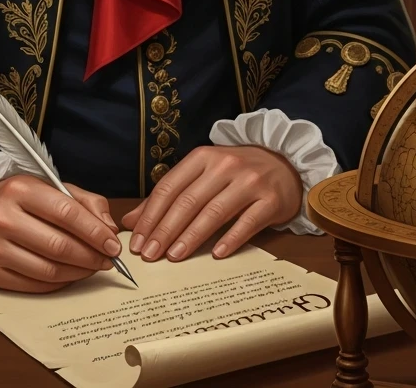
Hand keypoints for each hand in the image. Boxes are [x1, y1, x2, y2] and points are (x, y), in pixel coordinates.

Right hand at [0, 174, 121, 292]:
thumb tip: (108, 229)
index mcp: (20, 190)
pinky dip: (59, 283)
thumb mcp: (49, 186)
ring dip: (78, 272)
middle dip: (90, 256)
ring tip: (92, 268)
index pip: (66, 213)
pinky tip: (70, 275)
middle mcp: (2, 219)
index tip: (113, 244)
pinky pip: (34, 285)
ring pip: (48, 270)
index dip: (95, 232)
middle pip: (59, 246)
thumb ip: (84, 202)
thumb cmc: (17, 199)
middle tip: (108, 260)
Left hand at [121, 145, 302, 263]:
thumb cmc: (236, 173)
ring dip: (191, 237)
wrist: (284, 162)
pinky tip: (216, 254)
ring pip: (214, 212)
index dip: (151, 215)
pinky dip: (230, 239)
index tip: (137, 242)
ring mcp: (249, 182)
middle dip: (165, 230)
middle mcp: (224, 166)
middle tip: (149, 256)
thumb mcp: (202, 175)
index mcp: (202, 157)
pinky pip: (247, 222)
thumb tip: (131, 221)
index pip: (169, 187)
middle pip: (188, 201)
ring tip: (173, 257)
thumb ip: (169, 196)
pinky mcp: (270, 200)